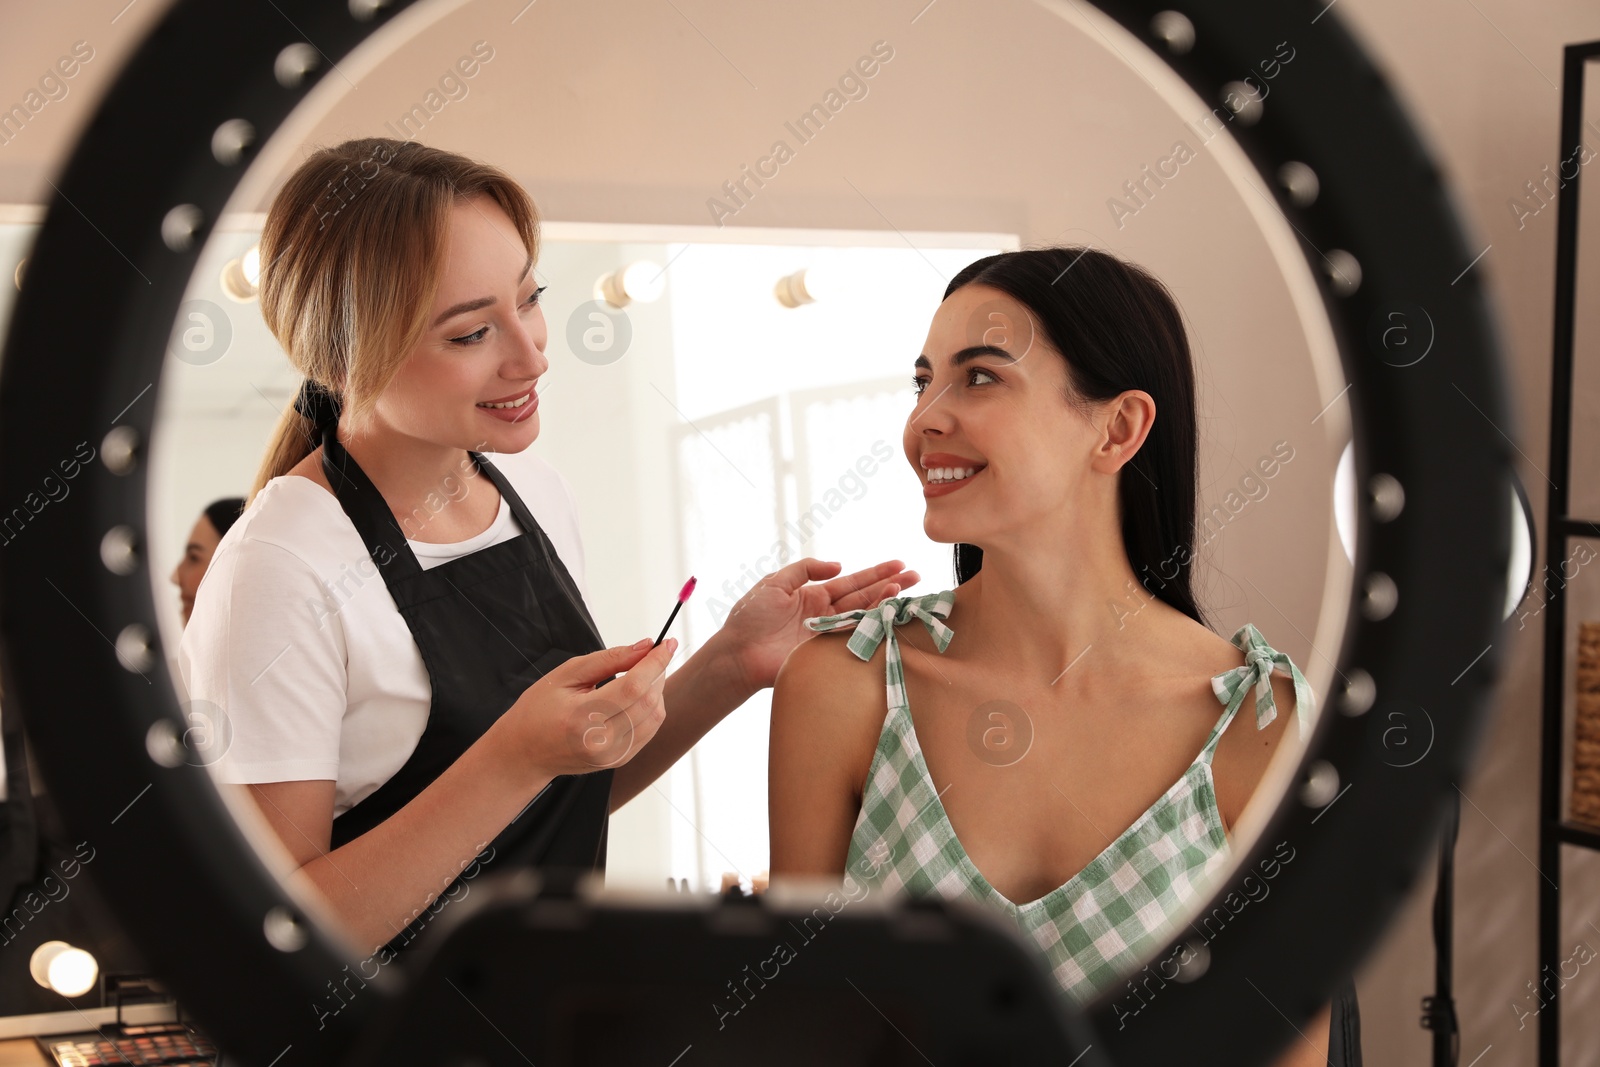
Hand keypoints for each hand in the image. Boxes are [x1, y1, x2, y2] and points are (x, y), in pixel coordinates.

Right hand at [494, 639, 676, 780]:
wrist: (524, 752)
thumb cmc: (538, 709)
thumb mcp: (565, 674)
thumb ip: (608, 659)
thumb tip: (645, 646)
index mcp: (583, 717)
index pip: (634, 687)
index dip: (655, 662)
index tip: (667, 643)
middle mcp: (601, 741)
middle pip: (649, 701)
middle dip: (658, 672)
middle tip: (652, 655)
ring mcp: (612, 755)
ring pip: (655, 716)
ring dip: (656, 690)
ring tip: (640, 676)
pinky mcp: (619, 760)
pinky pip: (650, 730)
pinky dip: (651, 708)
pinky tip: (636, 697)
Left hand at [719, 558, 919, 691]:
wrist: (738, 653)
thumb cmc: (750, 618)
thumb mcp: (774, 582)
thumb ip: (804, 569)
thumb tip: (838, 565)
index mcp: (814, 596)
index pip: (851, 582)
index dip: (875, 573)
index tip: (898, 564)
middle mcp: (826, 614)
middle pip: (864, 597)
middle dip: (890, 585)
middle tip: (916, 575)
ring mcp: (828, 633)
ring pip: (863, 614)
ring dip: (884, 601)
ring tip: (904, 588)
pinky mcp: (826, 651)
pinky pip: (853, 635)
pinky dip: (871, 624)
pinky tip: (887, 612)